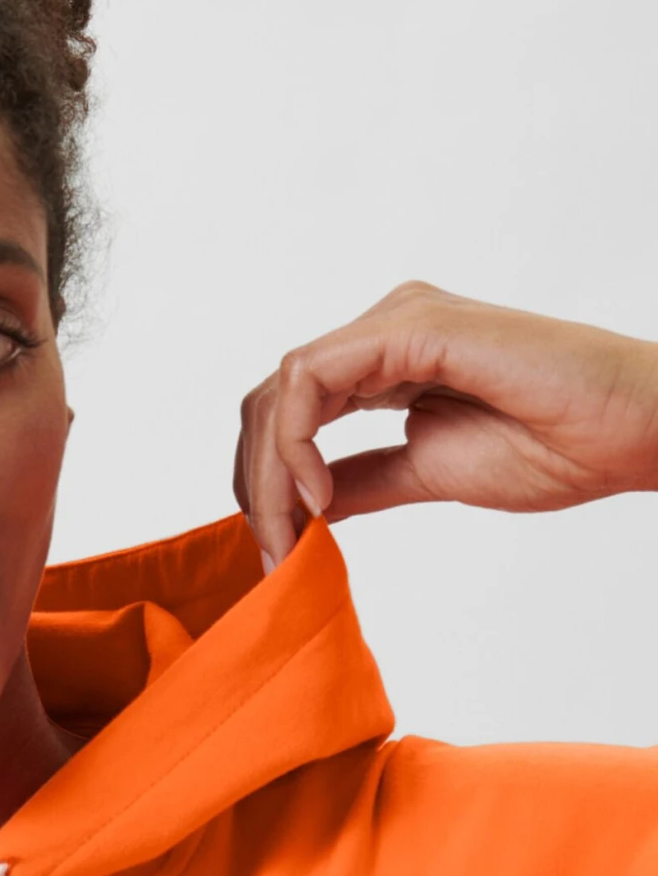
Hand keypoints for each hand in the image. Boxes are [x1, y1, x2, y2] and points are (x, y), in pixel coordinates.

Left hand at [234, 281, 657, 569]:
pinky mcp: (412, 325)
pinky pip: (311, 378)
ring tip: (290, 536)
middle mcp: (384, 330)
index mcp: (387, 362)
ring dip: (267, 473)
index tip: (279, 552)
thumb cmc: (555, 445)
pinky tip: (320, 497)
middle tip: (271, 554)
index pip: (289, 412)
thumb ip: (363, 480)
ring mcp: (396, 321)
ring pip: (281, 389)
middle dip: (255, 483)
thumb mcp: (427, 473)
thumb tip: (305, 507)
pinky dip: (297, 443)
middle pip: (271, 399)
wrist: (628, 432)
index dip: (267, 484)